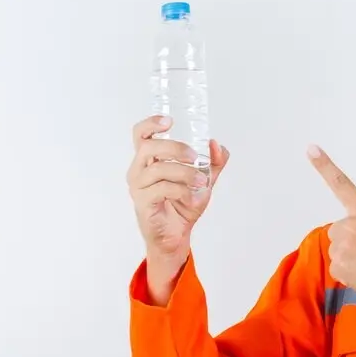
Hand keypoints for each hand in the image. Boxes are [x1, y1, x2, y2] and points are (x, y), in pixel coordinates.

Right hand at [128, 115, 229, 299]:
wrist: (177, 235)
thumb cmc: (183, 204)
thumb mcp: (204, 179)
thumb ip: (214, 162)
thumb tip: (217, 145)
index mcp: (149, 160)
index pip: (140, 134)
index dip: (151, 124)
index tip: (169, 121)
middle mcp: (138, 170)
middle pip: (149, 147)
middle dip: (175, 148)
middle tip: (194, 156)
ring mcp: (138, 187)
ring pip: (158, 169)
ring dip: (184, 173)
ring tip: (201, 181)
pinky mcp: (142, 203)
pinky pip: (161, 189)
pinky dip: (182, 191)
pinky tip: (193, 198)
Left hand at [308, 144, 355, 329]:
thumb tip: (343, 235)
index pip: (342, 185)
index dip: (324, 166)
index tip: (311, 148)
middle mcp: (350, 225)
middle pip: (337, 231)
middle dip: (349, 243)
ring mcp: (342, 245)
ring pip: (337, 250)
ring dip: (349, 259)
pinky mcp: (337, 265)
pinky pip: (337, 268)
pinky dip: (348, 274)